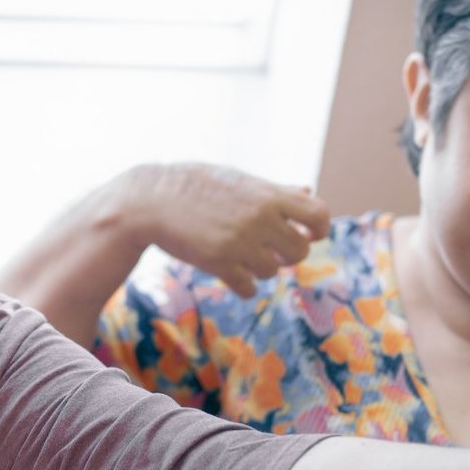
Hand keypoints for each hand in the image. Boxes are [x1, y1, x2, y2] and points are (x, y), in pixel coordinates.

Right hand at [122, 162, 331, 297]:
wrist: (151, 199)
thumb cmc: (196, 185)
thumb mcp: (240, 181)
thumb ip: (277, 190)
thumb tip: (308, 188)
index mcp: (268, 195)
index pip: (318, 215)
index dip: (318, 229)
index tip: (308, 234)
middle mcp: (259, 218)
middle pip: (300, 251)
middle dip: (288, 254)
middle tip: (269, 249)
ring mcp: (240, 242)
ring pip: (273, 271)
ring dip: (260, 268)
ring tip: (240, 254)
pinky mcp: (219, 263)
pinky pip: (249, 289)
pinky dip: (242, 284)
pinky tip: (230, 271)